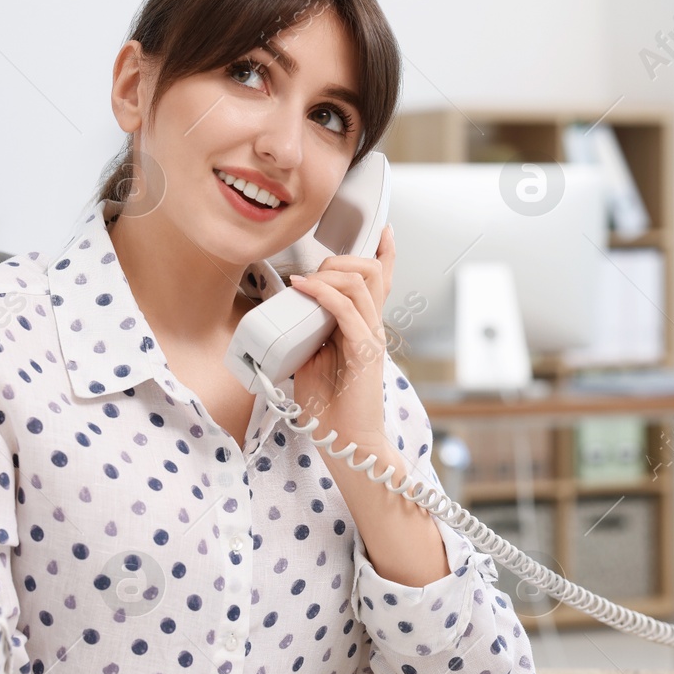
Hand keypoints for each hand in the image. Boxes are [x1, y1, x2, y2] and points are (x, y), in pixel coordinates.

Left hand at [286, 223, 395, 459]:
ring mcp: (372, 338)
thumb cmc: (330, 406)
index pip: (380, 282)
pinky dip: (324, 293)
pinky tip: (303, 287)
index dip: (384, 253)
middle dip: (343, 259)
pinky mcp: (366, 352)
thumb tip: (289, 312)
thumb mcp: (312, 359)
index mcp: (363, 327)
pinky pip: (349, 310)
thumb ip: (309, 333)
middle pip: (372, 271)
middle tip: (316, 268)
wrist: (347, 442)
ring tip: (307, 278)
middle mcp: (372, 327)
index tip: (383, 230)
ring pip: (363, 283)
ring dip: (332, 271)